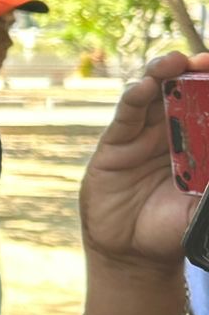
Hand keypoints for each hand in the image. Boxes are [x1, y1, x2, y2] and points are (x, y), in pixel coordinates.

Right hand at [80, 51, 208, 267]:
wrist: (134, 255)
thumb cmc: (174, 229)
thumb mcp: (204, 205)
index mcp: (200, 143)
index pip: (208, 105)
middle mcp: (172, 132)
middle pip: (183, 90)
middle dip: (194, 71)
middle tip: (205, 60)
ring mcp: (143, 135)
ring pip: (153, 94)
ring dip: (162, 73)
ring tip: (175, 62)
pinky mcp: (115, 144)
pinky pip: (126, 116)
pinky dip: (134, 98)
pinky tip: (143, 87)